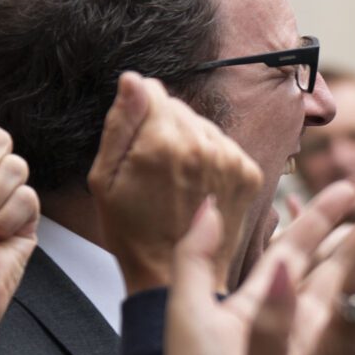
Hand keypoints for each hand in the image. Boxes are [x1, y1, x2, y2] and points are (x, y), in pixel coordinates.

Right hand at [88, 74, 262, 290]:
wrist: (178, 275)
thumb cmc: (131, 231)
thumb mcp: (104, 179)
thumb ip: (120, 123)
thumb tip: (133, 79)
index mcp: (163, 143)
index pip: (152, 90)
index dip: (137, 111)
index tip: (134, 138)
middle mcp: (204, 145)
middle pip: (179, 107)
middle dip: (162, 126)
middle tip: (151, 168)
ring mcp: (232, 159)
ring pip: (203, 125)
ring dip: (188, 141)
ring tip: (173, 181)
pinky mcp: (250, 173)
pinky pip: (224, 145)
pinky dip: (210, 158)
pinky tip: (195, 186)